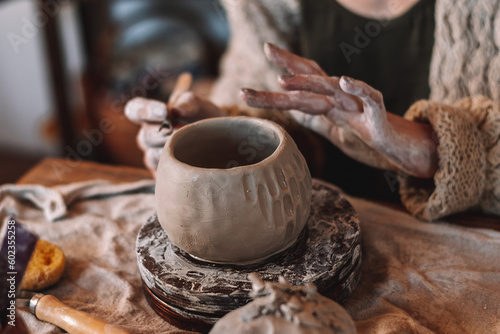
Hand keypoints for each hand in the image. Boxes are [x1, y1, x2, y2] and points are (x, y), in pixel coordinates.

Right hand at [125, 92, 223, 175]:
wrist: (218, 138)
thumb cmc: (203, 117)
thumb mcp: (198, 105)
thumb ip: (187, 103)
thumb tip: (176, 110)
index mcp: (150, 114)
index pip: (134, 110)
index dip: (145, 111)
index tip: (164, 112)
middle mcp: (148, 135)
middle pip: (145, 137)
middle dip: (165, 135)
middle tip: (182, 131)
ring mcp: (153, 155)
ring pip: (152, 156)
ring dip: (171, 151)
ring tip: (189, 146)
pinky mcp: (163, 173)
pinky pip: (163, 172)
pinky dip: (175, 167)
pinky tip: (188, 163)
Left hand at [240, 43, 437, 177]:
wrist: (395, 142)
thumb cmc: (364, 128)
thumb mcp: (334, 123)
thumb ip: (314, 116)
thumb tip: (293, 110)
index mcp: (329, 96)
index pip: (305, 76)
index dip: (287, 63)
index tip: (266, 48)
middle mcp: (341, 93)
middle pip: (312, 77)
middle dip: (288, 65)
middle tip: (266, 49)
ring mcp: (358, 101)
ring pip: (332, 87)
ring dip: (307, 83)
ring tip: (282, 81)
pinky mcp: (376, 112)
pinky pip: (369, 96)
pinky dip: (358, 88)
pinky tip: (345, 80)